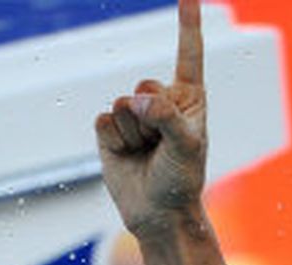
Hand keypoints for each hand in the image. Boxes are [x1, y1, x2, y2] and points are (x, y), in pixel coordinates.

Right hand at [95, 0, 206, 238]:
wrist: (158, 214)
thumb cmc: (181, 181)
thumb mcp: (188, 147)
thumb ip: (167, 117)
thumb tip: (137, 99)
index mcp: (189, 98)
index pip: (188, 54)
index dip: (187, 23)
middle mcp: (160, 101)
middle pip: (144, 85)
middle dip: (150, 117)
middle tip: (159, 145)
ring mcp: (134, 116)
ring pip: (121, 105)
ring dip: (133, 134)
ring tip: (145, 154)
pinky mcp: (110, 131)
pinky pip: (103, 121)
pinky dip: (114, 141)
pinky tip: (127, 156)